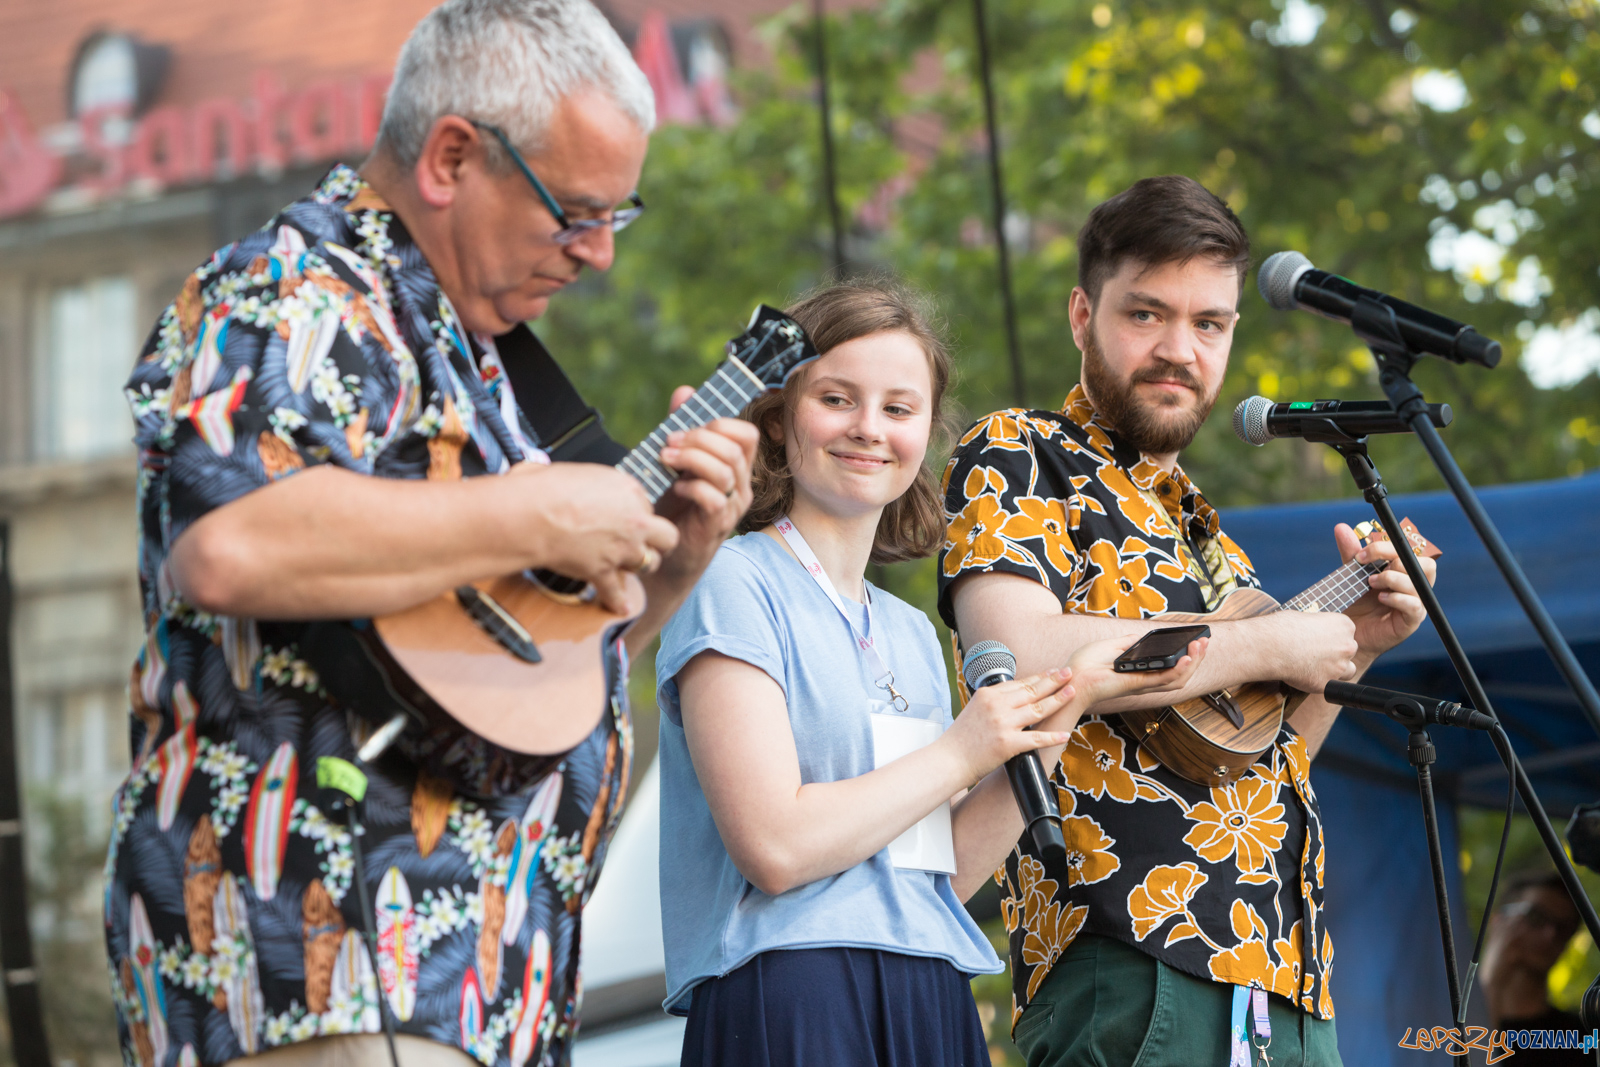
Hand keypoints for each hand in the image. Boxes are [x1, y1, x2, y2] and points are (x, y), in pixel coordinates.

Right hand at [509, 462, 678, 613]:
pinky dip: (616, 602)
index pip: (646, 505)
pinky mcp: (603, 571)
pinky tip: (620, 608)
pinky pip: (616, 593)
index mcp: (628, 490)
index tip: (623, 517)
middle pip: (667, 536)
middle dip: (658, 541)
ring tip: (630, 566)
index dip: (635, 513)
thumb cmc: (543, 488)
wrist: (530, 515)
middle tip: (645, 542)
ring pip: (650, 564)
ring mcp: (621, 549)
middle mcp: (633, 520)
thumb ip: (587, 480)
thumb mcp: (575, 471)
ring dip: (640, 566)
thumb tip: (568, 478)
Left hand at [653, 385, 759, 584]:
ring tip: (665, 460)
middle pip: (733, 448)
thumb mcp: (677, 462)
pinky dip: (691, 487)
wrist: (668, 553)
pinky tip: (676, 488)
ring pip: (725, 470)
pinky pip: (713, 497)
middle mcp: (740, 485)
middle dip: (698, 439)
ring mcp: (732, 506)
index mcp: (735, 467)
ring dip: (691, 459)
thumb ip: (683, 428)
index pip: (746, 434)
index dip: (718, 425)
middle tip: (668, 444)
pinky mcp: (717, 524)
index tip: (684, 430)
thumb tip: (685, 392)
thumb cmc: (675, 507)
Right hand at [941, 669, 1076, 783]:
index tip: (1052, 671)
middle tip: (1069, 672)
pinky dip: (1052, 737)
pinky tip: (1065, 734)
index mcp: (987, 695)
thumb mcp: (974, 710)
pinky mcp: (1007, 744)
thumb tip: (1013, 698)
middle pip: (1032, 691)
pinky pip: (1036, 738)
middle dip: (1053, 680)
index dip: (1039, 677)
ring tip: (1072, 693)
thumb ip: (993, 703)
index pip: (1019, 683)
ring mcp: (1003, 724)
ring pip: (1038, 709)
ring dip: (1058, 700)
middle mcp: (996, 706)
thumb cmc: (960, 739)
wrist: (948, 760)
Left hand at [1062, 635, 1208, 709]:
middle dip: (1195, 659)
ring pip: (1177, 679)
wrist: (1071, 676)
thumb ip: (1129, 643)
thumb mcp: (1111, 647)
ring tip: (1199, 646)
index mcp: (1140, 673)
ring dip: (1192, 663)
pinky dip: (1178, 670)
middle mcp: (1144, 682)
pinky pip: (1163, 680)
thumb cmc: (1085, 665)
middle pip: (1179, 675)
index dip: (1186, 658)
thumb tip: (1142, 636)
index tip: (1196, 641)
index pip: (1170, 669)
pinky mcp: (1136, 685)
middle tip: (1203, 642)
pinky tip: (1186, 658)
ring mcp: (1141, 684)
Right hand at [1266, 610, 1358, 691]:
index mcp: (1344, 625)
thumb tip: (1313, 632)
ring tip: (1315, 667)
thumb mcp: (1304, 617)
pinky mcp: (1328, 683)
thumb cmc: (1283, 627)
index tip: (1320, 639)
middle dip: (1336, 653)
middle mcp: (1347, 645)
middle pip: (1349, 651)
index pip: (1346, 633)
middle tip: (1317, 653)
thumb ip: (1317, 626)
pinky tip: (1304, 676)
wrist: (1273, 646)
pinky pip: (1329, 686)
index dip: (1332, 636)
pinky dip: (1319, 682)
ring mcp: (1339, 666)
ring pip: (1347, 671)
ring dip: (1335, 670)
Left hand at [1335, 522, 1435, 663]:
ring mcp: (1416, 604)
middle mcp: (1414, 586)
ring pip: (1419, 583)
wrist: (1348, 635)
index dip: (1386, 547)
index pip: (1408, 551)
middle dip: (1395, 559)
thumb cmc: (1355, 604)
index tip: (1360, 555)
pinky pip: (1415, 606)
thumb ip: (1351, 553)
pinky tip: (1380, 598)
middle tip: (1368, 569)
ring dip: (1393, 579)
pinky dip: (1397, 598)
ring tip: (1371, 584)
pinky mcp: (1411, 621)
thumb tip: (1341, 527)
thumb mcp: (1352, 575)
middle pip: (1424, 563)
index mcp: (1404, 572)